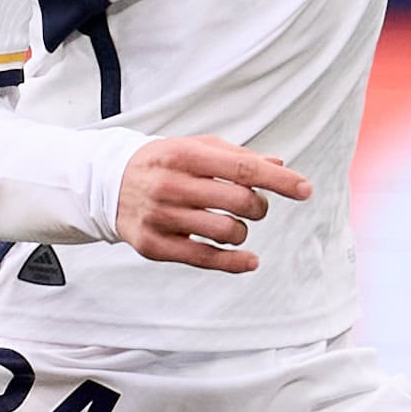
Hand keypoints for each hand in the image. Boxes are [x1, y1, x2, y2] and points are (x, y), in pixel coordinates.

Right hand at [116, 136, 312, 270]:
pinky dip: (235, 263)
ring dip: (243, 231)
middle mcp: (170, 184)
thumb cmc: (162, 163)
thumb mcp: (195, 148)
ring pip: (226, 231)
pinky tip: (250, 260)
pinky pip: (205, 259)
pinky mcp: (153, 245)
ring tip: (234, 226)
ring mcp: (160, 216)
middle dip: (259, 206)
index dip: (278, 181)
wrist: (105, 184)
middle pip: (239, 201)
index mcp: (183, 154)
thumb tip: (280, 167)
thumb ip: (236, 156)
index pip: (242, 168)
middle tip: (254, 206)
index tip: (305, 190)